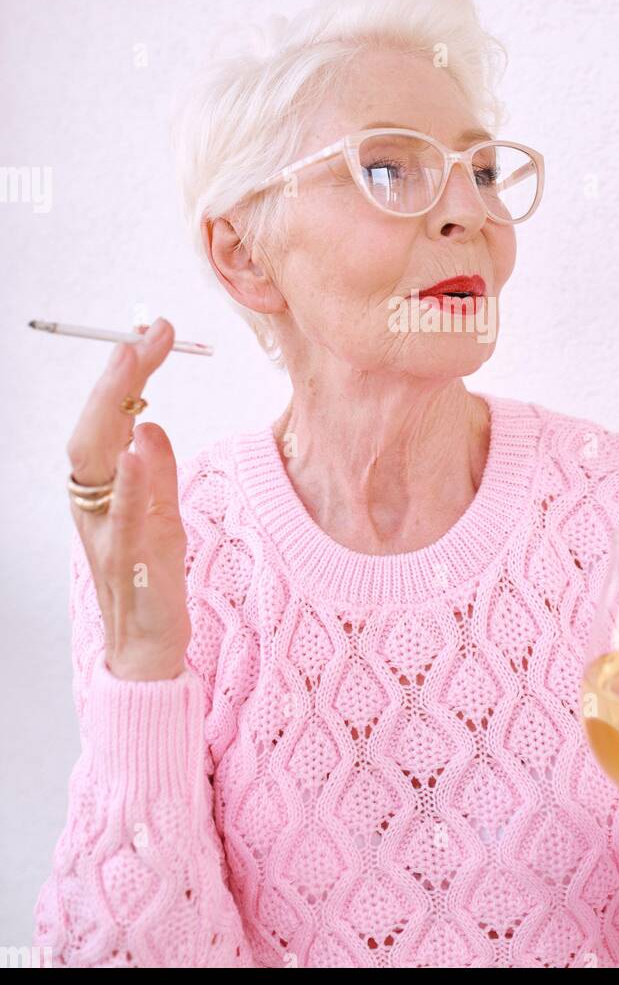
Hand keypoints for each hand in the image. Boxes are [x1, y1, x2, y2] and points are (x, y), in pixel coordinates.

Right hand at [66, 317, 190, 681]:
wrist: (149, 653)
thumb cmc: (152, 580)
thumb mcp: (161, 516)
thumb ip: (157, 473)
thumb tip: (150, 426)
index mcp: (99, 492)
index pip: (104, 422)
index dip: (123, 375)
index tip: (151, 331)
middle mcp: (94, 508)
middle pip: (92, 432)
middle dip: (117, 378)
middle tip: (147, 333)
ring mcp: (109, 536)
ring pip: (96, 465)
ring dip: (113, 410)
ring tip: (132, 365)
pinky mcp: (135, 565)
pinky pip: (127, 518)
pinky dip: (131, 480)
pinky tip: (139, 447)